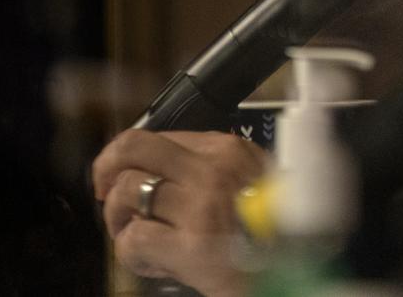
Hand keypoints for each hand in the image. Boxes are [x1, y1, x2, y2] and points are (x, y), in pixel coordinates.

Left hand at [93, 129, 269, 296]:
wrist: (298, 267)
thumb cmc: (274, 230)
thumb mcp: (253, 180)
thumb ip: (211, 169)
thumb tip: (156, 172)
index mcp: (229, 149)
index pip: (158, 135)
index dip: (130, 157)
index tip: (122, 174)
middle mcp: (213, 169)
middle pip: (133, 147)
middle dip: (107, 167)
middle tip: (105, 191)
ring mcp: (202, 205)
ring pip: (126, 191)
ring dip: (119, 220)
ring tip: (137, 235)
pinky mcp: (192, 246)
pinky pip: (133, 239)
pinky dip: (133, 255)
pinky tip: (155, 262)